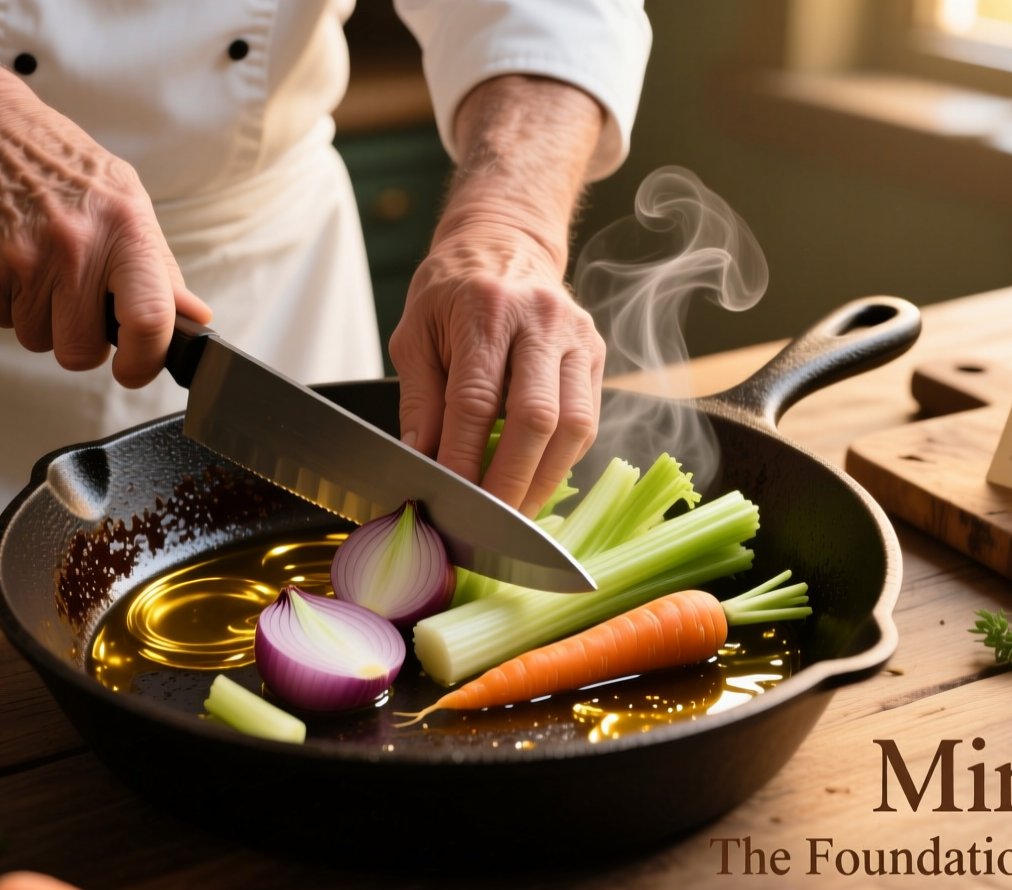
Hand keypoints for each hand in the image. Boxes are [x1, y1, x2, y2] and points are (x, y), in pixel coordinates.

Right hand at [0, 96, 210, 386]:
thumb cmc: (64, 170)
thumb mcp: (128, 205)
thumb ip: (160, 270)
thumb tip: (194, 319)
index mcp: (125, 230)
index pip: (149, 319)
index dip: (144, 361)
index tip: (134, 369)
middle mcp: (75, 245)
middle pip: (80, 350)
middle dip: (80, 339)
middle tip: (75, 300)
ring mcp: (22, 258)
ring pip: (36, 339)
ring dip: (39, 317)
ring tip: (39, 266)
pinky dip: (5, 301)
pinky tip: (11, 259)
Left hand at [390, 76, 605, 515]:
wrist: (504, 242)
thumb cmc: (451, 290)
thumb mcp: (415, 334)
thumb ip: (421, 400)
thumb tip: (422, 462)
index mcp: (486, 309)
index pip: (477, 401)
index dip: (465, 459)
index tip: (449, 500)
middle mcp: (541, 320)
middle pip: (537, 418)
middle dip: (512, 482)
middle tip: (488, 526)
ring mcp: (578, 336)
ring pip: (574, 425)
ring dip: (545, 481)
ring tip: (516, 516)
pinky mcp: (596, 353)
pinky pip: (588, 419)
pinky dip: (562, 461)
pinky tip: (537, 483)